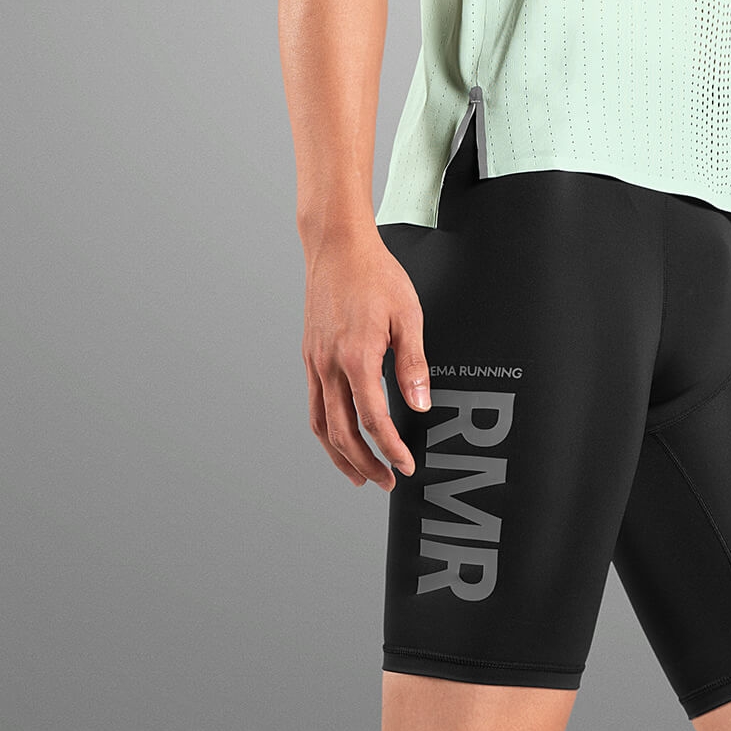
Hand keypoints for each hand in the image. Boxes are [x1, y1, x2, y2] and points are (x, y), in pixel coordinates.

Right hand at [302, 238, 431, 490]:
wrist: (337, 247)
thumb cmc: (375, 275)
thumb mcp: (408, 316)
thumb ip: (413, 365)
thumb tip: (420, 406)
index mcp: (356, 357)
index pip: (373, 419)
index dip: (391, 448)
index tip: (405, 465)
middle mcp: (329, 365)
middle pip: (341, 433)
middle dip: (365, 464)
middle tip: (385, 482)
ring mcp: (315, 362)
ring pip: (321, 425)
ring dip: (340, 456)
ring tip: (358, 475)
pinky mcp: (310, 356)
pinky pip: (314, 404)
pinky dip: (326, 430)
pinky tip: (339, 437)